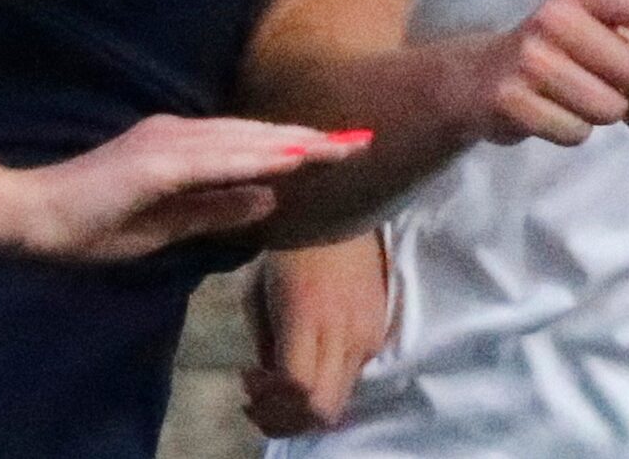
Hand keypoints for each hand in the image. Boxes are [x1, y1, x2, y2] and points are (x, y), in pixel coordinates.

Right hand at [11, 114, 366, 261]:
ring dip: (293, 143)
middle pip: (258, 135)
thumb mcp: (167, 227)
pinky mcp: (153, 161)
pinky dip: (253, 157)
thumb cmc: (91, 225)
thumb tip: (270, 196)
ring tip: (339, 146)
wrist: (32, 218)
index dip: (300, 146)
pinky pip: (213, 159)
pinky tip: (286, 160)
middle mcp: (181, 134)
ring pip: (244, 141)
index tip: (345, 149)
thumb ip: (216, 209)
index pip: (253, 146)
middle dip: (312, 139)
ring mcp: (167, 143)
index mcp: (184, 148)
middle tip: (363, 141)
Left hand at [244, 234, 391, 435]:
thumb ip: (265, 343)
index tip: (249, 377)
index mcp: (306, 320)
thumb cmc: (288, 250)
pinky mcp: (379, 330)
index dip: (270, 399)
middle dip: (289, 414)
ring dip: (310, 401)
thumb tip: (273, 376)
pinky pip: (355, 372)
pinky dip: (330, 379)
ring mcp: (366, 334)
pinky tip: (313, 358)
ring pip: (341, 397)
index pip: (297, 389)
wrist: (338, 214)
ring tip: (287, 378)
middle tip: (265, 394)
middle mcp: (343, 333)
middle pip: (323, 406)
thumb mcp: (256, 296)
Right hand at [457, 0, 628, 146]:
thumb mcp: (593, 19)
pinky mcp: (512, 98)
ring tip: (586, 103)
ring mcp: (531, 58)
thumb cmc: (556, 49)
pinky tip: (557, 114)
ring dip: (608, 116)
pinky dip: (575, 132)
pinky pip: (577, 133)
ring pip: (611, 108)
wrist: (477, 74)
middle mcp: (556, 16)